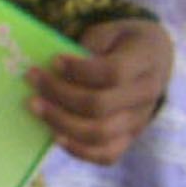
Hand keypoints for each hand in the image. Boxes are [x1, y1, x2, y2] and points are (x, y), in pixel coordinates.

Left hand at [31, 18, 171, 162]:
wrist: (153, 60)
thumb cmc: (122, 42)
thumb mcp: (111, 31)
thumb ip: (90, 45)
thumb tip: (57, 69)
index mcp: (146, 60)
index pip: (113, 73)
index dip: (79, 69)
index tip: (54, 60)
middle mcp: (147, 94)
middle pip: (100, 106)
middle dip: (59, 94)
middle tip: (32, 79)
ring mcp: (140, 120)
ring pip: (99, 133)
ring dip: (60, 121)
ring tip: (34, 105)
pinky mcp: (130, 138)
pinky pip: (106, 155)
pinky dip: (78, 150)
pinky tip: (54, 135)